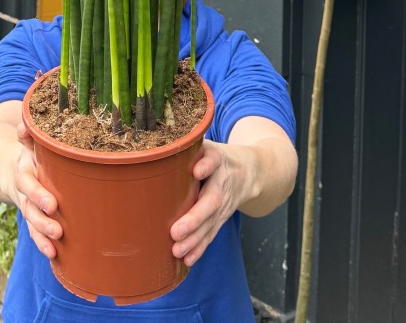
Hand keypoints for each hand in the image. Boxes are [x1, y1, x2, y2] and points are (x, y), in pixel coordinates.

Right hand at [12, 118, 62, 258]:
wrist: (11, 167)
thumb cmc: (30, 152)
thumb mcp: (28, 141)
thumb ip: (28, 133)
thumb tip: (26, 123)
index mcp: (24, 170)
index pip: (27, 183)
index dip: (37, 194)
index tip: (53, 204)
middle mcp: (23, 191)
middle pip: (28, 208)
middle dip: (41, 220)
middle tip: (58, 230)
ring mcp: (27, 206)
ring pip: (31, 223)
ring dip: (41, 236)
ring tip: (54, 248)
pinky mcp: (32, 217)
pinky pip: (35, 232)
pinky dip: (42, 244)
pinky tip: (54, 256)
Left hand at [169, 140, 245, 266]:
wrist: (249, 171)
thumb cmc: (214, 157)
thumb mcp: (206, 145)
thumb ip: (186, 147)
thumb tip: (157, 152)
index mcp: (216, 159)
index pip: (213, 160)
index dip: (206, 165)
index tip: (197, 171)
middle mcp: (222, 182)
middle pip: (211, 200)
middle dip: (194, 218)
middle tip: (176, 231)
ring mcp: (224, 202)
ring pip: (211, 222)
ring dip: (195, 239)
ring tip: (177, 250)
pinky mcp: (221, 217)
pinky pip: (212, 233)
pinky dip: (200, 247)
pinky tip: (187, 259)